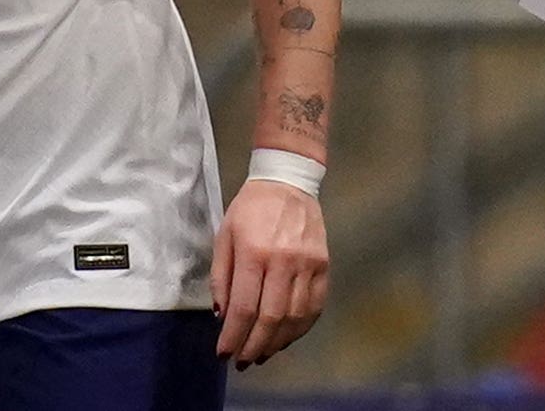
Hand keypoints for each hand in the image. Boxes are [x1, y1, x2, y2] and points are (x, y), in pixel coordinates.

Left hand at [212, 179, 329, 368]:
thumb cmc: (249, 209)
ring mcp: (308, 266)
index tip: (224, 353)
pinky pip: (314, 308)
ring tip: (261, 354)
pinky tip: (285, 338)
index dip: (234, 335)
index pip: (244, 306)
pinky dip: (300, 329)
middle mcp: (283, 262)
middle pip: (270, 318)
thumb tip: (223, 315)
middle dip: (254, 345)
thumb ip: (221, 276)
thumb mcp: (224, 235)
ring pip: (295, 318)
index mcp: (254, 252)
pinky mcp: (324, 268)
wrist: (287, 182)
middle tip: (242, 361)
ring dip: (277, 342)